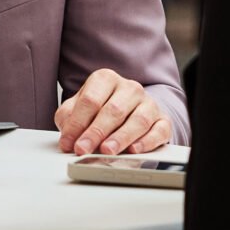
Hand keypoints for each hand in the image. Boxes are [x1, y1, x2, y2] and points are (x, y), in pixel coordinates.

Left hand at [55, 69, 171, 155]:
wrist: (132, 109)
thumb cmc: (102, 109)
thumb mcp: (80, 109)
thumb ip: (69, 118)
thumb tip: (67, 137)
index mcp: (106, 79)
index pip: (90, 100)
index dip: (77, 123)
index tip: (69, 142)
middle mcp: (129, 88)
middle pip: (113, 110)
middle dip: (96, 132)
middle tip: (83, 149)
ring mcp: (148, 103)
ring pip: (137, 120)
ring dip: (120, 138)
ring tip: (107, 151)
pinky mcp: (163, 120)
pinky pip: (158, 130)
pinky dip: (147, 141)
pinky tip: (134, 150)